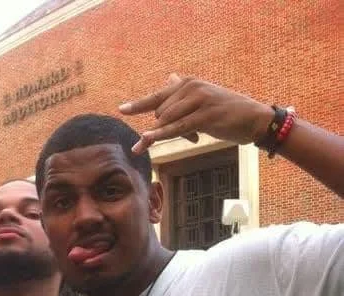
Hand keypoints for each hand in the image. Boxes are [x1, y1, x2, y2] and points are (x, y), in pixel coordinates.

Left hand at [119, 74, 272, 154]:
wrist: (253, 119)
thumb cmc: (225, 112)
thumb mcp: (202, 99)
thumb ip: (183, 92)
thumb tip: (170, 78)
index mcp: (187, 84)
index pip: (157, 95)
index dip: (139, 104)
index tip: (122, 110)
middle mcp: (190, 87)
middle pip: (160, 113)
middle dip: (166, 129)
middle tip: (192, 133)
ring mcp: (198, 100)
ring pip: (166, 121)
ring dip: (172, 135)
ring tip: (196, 135)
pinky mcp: (204, 115)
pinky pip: (177, 127)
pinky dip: (161, 134)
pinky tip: (147, 138)